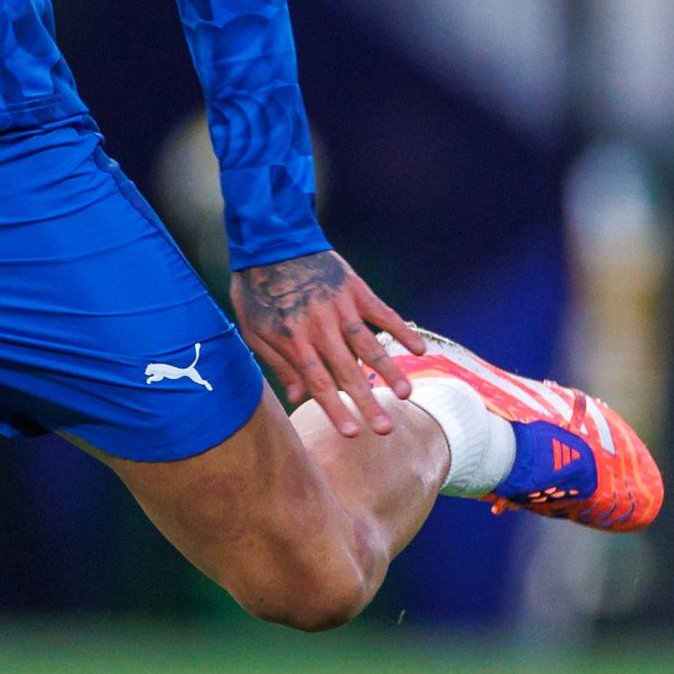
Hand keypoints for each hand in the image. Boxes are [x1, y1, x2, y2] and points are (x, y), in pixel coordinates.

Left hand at [231, 249, 427, 440]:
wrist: (270, 240)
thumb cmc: (258, 290)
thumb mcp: (253, 329)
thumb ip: (277, 363)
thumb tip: (296, 398)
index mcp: (293, 339)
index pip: (317, 381)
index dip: (334, 408)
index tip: (351, 433)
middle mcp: (320, 326)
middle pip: (347, 371)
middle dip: (366, 402)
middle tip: (385, 429)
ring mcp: (341, 307)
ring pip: (369, 345)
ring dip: (389, 372)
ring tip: (405, 395)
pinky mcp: (356, 289)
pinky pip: (383, 313)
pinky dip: (401, 330)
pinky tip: (419, 350)